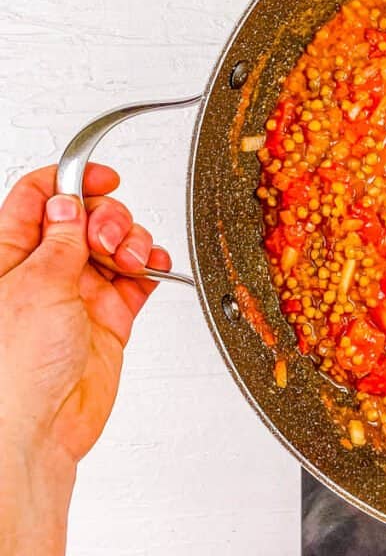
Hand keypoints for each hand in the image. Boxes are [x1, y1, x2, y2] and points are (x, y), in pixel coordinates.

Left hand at [0, 164, 168, 555]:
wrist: (39, 428)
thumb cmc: (13, 371)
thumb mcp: (35, 286)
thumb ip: (59, 240)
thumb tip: (70, 204)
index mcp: (8, 255)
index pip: (39, 197)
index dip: (71, 180)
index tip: (102, 177)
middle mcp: (42, 271)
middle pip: (85, 216)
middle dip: (108, 216)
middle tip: (109, 239)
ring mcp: (77, 293)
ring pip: (115, 243)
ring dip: (132, 241)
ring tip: (130, 260)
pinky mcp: (108, 317)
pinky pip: (136, 279)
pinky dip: (151, 268)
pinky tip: (151, 269)